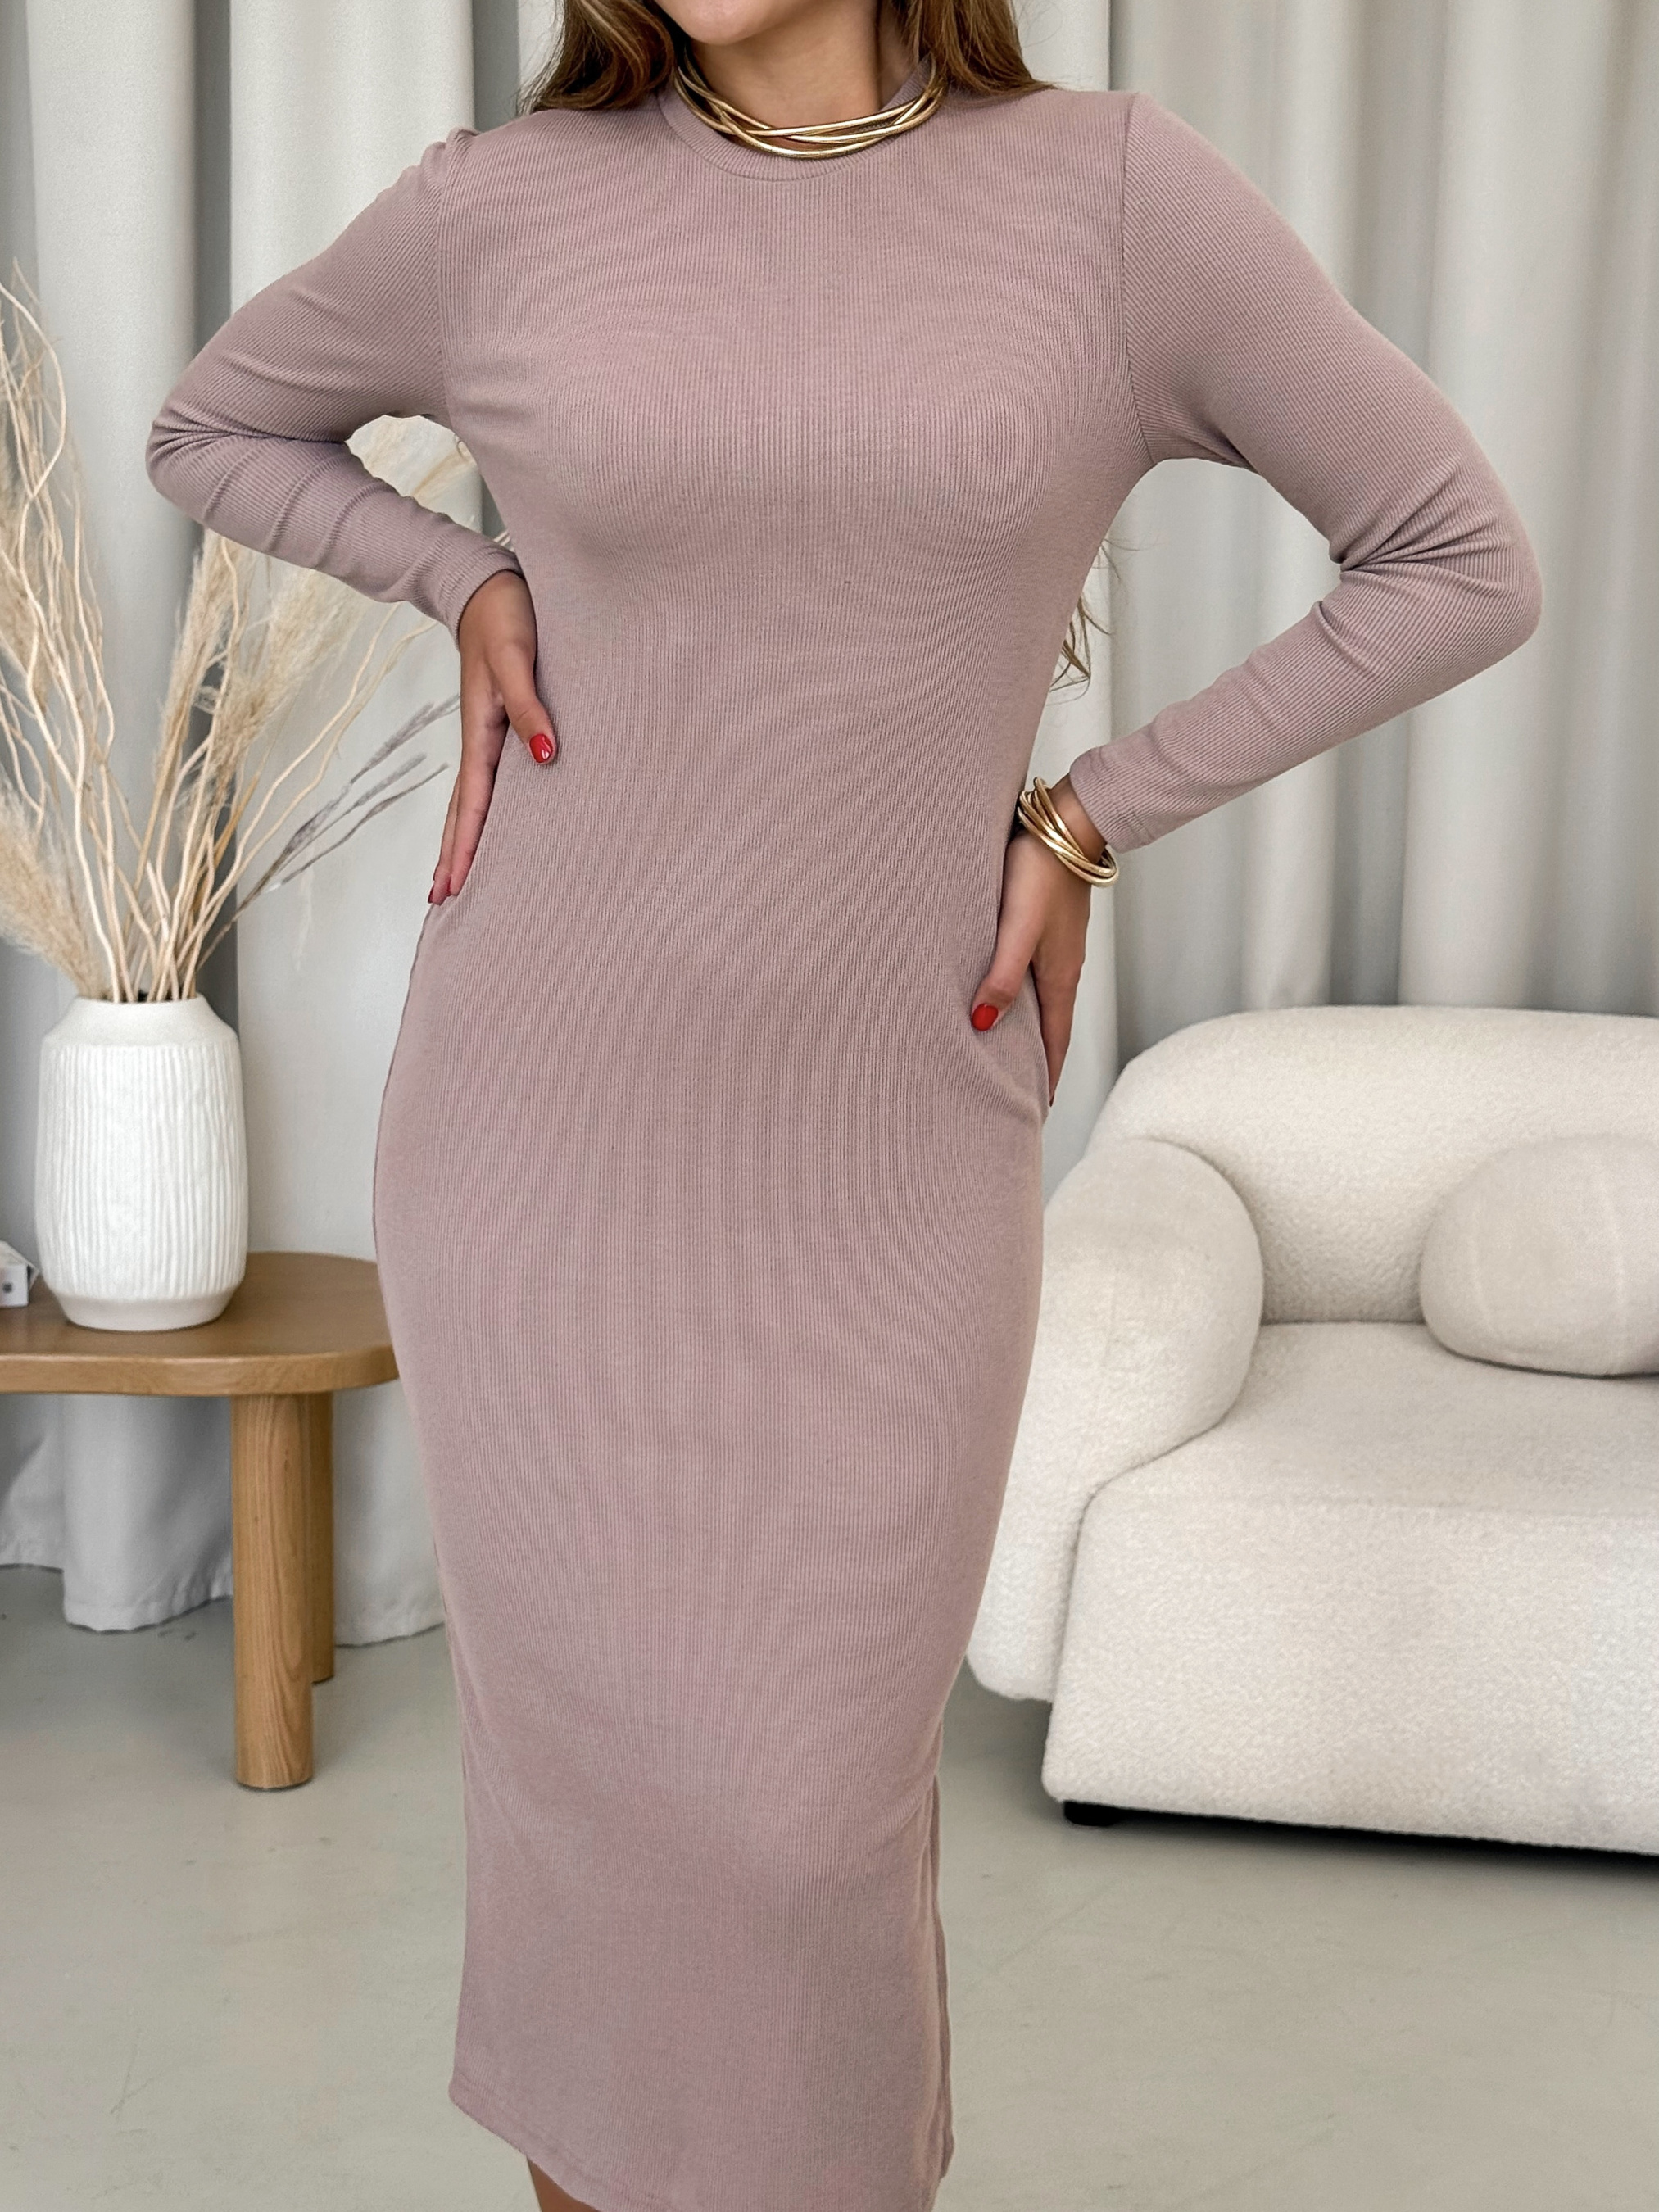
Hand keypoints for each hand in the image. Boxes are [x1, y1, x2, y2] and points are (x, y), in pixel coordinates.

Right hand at [430, 570, 556, 902]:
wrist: (490, 586)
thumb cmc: (507, 617)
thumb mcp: (518, 659)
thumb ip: (531, 706)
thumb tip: (543, 756)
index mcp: (482, 732)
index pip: (472, 804)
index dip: (465, 847)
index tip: (453, 888)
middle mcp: (480, 741)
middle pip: (461, 812)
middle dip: (452, 857)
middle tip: (440, 902)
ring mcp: (486, 736)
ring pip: (469, 801)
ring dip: (459, 840)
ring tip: (450, 878)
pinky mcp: (496, 726)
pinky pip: (485, 783)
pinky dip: (477, 812)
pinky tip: (482, 826)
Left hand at [970, 776, 1104, 1102]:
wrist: (1065, 821)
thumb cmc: (1040, 870)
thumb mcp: (1019, 927)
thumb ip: (1002, 973)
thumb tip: (984, 1024)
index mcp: (1060, 977)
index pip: (1055, 1044)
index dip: (1047, 1079)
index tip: (1036, 1110)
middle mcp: (1061, 968)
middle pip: (1049, 1028)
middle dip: (1036, 1063)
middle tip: (1018, 1094)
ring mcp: (1055, 947)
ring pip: (1040, 1000)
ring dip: (1026, 1029)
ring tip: (1006, 1054)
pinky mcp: (1046, 925)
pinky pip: (1033, 974)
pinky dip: (1020, 996)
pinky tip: (1003, 992)